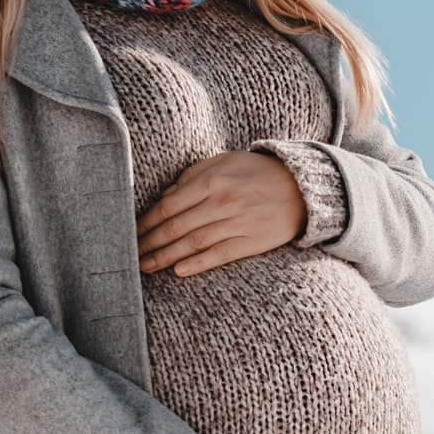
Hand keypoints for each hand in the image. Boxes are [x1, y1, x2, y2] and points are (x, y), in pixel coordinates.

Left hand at [137, 150, 304, 277]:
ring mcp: (238, 223)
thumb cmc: (257, 172)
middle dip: (150, 243)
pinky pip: (219, 255)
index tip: (132, 233)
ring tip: (147, 267)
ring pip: (193, 244)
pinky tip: (178, 271)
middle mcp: (223, 202)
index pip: (169, 206)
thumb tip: (164, 197)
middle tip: (132, 255)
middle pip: (177, 227)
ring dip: (166, 257)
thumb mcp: (224, 162)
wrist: (302, 187)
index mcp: (212, 180)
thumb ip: (192, 175)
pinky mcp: (252, 242)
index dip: (147, 222)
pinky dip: (197, 264)